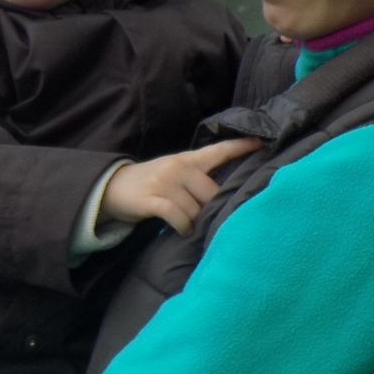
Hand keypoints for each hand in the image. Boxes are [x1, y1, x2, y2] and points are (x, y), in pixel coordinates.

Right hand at [100, 137, 262, 235]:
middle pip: (211, 193)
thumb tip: (222, 202)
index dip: (241, 147)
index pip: (218, 151)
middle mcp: (178, 168)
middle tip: (205, 220)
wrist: (111, 188)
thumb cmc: (149, 184)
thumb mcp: (173, 173)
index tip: (261, 142)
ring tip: (188, 227)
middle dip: (210, 210)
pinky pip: (177, 217)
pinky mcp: (152, 199)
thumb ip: (197, 180)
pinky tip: (181, 231)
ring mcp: (164, 182)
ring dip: (193, 223)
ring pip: (195, 209)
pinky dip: (182, 227)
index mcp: (187, 159)